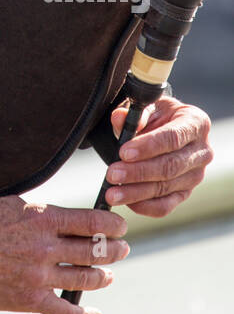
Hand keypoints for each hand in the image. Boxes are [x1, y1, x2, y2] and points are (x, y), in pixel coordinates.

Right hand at [0, 197, 128, 313]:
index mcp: (42, 218)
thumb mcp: (14, 204)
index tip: (120, 225)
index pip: (91, 221)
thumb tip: (68, 215)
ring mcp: (39, 275)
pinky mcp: (30, 300)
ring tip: (108, 275)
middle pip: (95, 250)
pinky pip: (66, 311)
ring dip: (103, 277)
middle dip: (115, 250)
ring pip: (85, 278)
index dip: (113, 224)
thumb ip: (44, 211)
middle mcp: (45, 247)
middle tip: (122, 249)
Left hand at [104, 95, 212, 216]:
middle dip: (138, 172)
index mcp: (196, 123)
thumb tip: (119, 118)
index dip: (148, 146)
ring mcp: (195, 175)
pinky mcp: (185, 193)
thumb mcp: (148, 107)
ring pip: (165, 187)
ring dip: (136, 192)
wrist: (166, 126)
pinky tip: (127, 202)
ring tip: (112, 193)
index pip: (173, 138)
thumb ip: (135, 113)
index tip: (124, 152)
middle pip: (170, 166)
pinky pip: (166, 205)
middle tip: (113, 174)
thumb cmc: (157, 115)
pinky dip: (145, 206)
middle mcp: (201, 152)